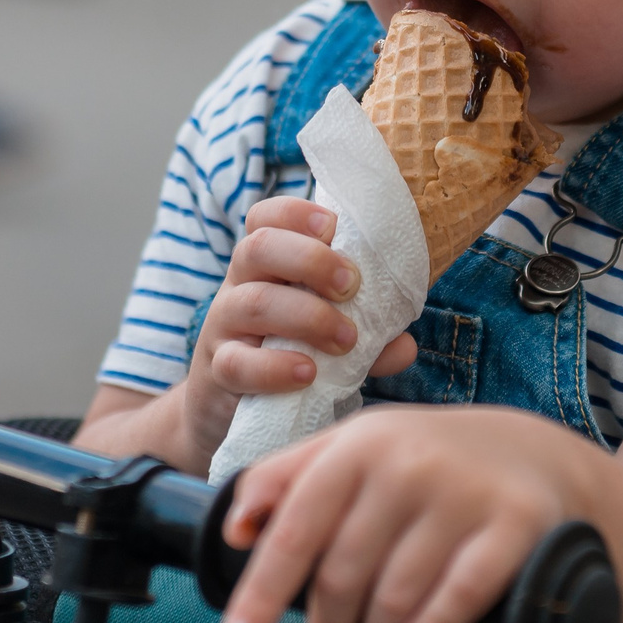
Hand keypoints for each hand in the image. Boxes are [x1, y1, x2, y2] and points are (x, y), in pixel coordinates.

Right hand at [176, 196, 416, 462]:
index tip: (333, 226)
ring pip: (252, 302)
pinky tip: (308, 373)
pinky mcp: (218, 371)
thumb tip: (405, 345)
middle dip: (310, 260)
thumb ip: (369, 337)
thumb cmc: (289, 354)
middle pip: (258, 247)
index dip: (296, 213)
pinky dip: (276, 367)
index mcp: (266, 264)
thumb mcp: (328, 336)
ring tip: (345, 339)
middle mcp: (239, 285)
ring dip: (307, 316)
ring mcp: (224, 327)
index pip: (266, 218)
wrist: (232, 409)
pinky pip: (237, 363)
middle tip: (351, 285)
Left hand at [219, 404, 588, 622]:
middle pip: (344, 573)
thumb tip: (234, 528)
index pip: (296, 527)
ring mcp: (464, 493)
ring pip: (397, 593)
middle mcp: (409, 463)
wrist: (536, 454)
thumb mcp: (357, 449)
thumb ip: (288, 478)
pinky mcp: (515, 523)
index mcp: (360, 445)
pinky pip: (461, 593)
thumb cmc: (427, 462)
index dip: (263, 588)